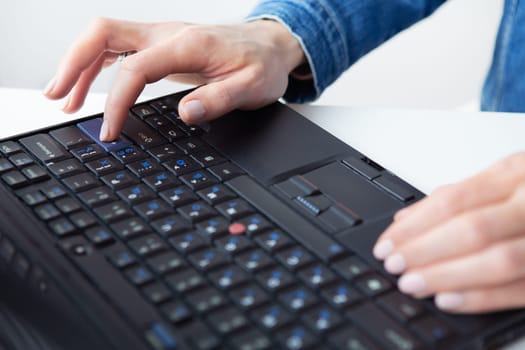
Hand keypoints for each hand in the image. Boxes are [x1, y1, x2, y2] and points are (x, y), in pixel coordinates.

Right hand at [44, 18, 304, 140]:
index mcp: (187, 45)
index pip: (135, 69)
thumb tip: (186, 114)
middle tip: (57, 97)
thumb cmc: (262, 66)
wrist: (270, 46)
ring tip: (64, 97)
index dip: (116, 102)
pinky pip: (120, 46)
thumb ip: (218, 100)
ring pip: (106, 37)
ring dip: (80, 64)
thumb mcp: (251, 89)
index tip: (110, 131)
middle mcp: (169, 34)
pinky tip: (90, 84)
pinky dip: (99, 63)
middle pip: (104, 34)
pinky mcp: (163, 44)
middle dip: (74, 64)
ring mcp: (163, 36)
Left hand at [373, 152, 524, 312]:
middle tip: (394, 265)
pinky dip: (484, 297)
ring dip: (448, 275)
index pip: (454, 201)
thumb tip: (406, 219)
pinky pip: (523, 288)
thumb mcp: (507, 175)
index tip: (387, 243)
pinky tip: (449, 300)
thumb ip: (460, 195)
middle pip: (471, 229)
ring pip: (498, 260)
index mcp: (517, 172)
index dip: (415, 226)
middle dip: (425, 251)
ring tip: (412, 284)